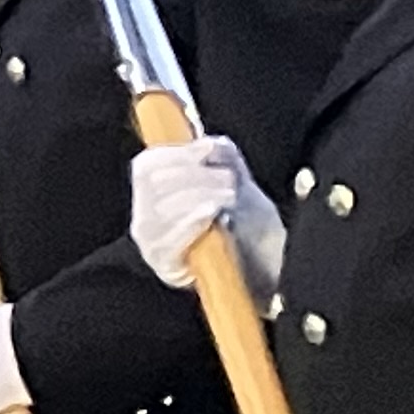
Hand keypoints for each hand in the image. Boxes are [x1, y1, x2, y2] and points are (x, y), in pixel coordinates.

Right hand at [129, 135, 283, 292]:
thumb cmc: (249, 227)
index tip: (206, 151)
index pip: (146, 167)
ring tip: (228, 196)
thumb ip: (225, 158)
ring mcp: (152, 245)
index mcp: (157, 193)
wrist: (267, 270)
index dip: (175, 154)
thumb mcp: (239, 183)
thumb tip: (211, 143)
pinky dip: (190, 222)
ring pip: (159, 210)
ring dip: (197, 196)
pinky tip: (211, 215)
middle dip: (193, 175)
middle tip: (228, 179)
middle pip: (152, 186)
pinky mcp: (165, 267)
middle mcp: (146, 218)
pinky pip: (167, 240)